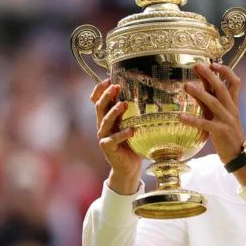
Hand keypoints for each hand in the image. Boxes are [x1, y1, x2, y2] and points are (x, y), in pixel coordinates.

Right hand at [91, 79, 142, 194]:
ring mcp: (104, 137)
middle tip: (115, 86)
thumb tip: (148, 94)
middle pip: (99, 107)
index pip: (97, 100)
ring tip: (124, 104)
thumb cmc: (133, 143)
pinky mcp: (108, 148)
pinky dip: (122, 134)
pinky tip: (132, 130)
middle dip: (106, 96)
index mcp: (107, 118)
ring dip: (114, 112)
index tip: (108, 78)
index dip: (99, 90)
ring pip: (105, 121)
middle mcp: (103, 126)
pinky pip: (113, 139)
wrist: (129, 166)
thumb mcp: (133, 124)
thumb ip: (134, 113)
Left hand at [180, 63, 245, 163]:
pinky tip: (181, 117)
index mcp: (233, 104)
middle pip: (222, 88)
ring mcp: (227, 120)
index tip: (213, 63)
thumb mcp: (222, 115)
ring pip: (214, 103)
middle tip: (197, 65)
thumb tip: (200, 86)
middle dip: (210, 75)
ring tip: (186, 85)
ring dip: (200, 93)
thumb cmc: (228, 134)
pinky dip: (193, 120)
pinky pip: (205, 124)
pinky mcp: (220, 132)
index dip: (225, 71)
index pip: (235, 82)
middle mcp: (231, 109)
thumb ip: (212, 102)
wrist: (239, 155)